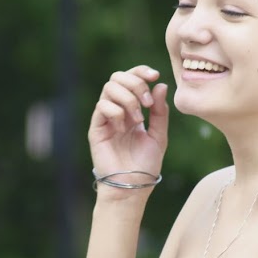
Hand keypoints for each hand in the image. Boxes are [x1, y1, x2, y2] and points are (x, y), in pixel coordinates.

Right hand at [88, 65, 168, 192]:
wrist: (132, 186)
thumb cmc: (145, 165)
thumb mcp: (159, 135)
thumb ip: (160, 111)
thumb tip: (160, 85)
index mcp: (132, 109)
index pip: (131, 79)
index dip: (141, 71)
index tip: (155, 75)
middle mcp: (117, 110)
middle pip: (118, 78)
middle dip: (135, 83)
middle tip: (147, 103)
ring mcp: (105, 118)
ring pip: (109, 88)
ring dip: (128, 98)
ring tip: (138, 118)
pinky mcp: (96, 128)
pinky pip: (102, 106)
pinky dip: (117, 112)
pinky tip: (123, 129)